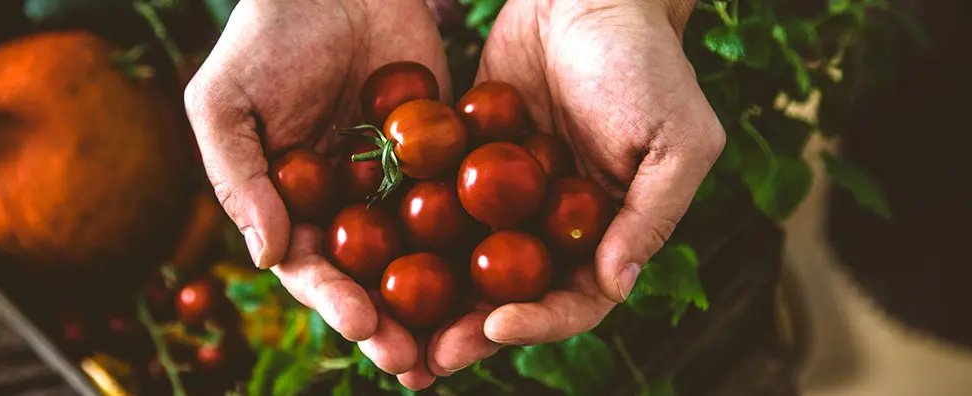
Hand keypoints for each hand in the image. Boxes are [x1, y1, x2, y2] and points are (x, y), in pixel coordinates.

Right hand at [183, 0, 447, 387]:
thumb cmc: (266, 37)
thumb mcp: (226, 103)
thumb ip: (238, 179)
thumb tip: (266, 257)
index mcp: (291, 206)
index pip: (312, 268)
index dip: (334, 300)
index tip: (362, 324)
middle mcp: (346, 207)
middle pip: (370, 278)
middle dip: (391, 323)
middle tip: (418, 363)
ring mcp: (396, 186)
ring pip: (420, 255)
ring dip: (438, 304)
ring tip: (462, 343)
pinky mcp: (441, 157)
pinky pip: (460, 202)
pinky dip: (479, 239)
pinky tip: (504, 272)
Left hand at [425, 0, 724, 374]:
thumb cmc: (646, 63)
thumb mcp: (676, 139)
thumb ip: (651, 215)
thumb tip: (617, 285)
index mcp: (608, 232)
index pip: (577, 298)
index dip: (539, 321)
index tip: (496, 325)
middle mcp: (556, 226)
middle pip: (513, 296)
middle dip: (471, 329)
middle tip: (426, 358)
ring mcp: (509, 198)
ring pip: (469, 263)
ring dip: (434, 300)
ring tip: (390, 326)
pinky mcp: (470, 162)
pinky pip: (440, 205)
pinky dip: (411, 234)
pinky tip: (374, 256)